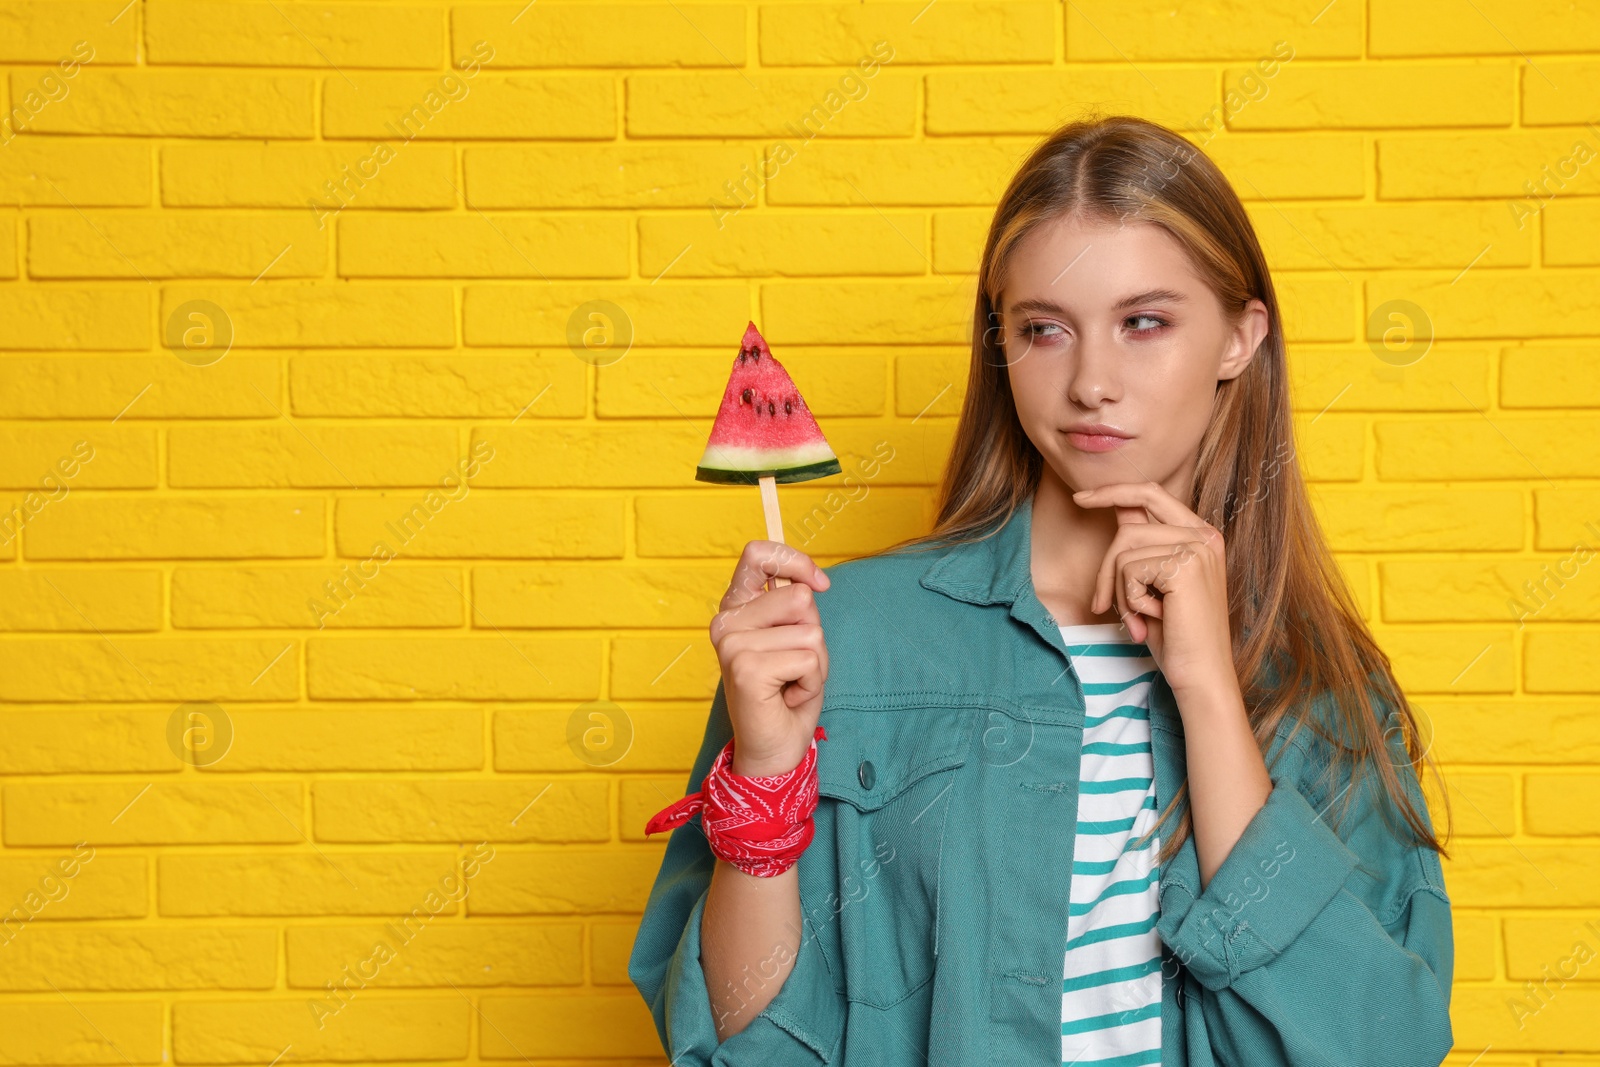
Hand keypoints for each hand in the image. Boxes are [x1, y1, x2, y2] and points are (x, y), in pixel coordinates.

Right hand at [710, 540, 830, 776]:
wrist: (773, 749)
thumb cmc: (787, 693)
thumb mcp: (795, 638)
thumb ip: (794, 605)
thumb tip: (811, 582)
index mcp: (735, 607)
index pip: (758, 554)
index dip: (794, 561)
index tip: (819, 583)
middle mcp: (726, 622)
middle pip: (800, 598)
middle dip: (813, 635)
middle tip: (794, 666)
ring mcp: (732, 645)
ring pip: (810, 632)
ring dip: (815, 663)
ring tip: (791, 683)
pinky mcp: (746, 668)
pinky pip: (809, 659)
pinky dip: (811, 682)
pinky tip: (788, 697)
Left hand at [1072, 482, 1236, 700]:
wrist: (1201, 674)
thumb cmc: (1176, 635)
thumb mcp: (1154, 582)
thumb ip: (1141, 546)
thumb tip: (1114, 507)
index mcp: (1201, 534)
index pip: (1150, 494)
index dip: (1112, 492)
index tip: (1080, 497)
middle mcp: (1204, 535)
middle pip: (1128, 527)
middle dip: (1106, 569)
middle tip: (1102, 605)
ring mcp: (1197, 547)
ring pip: (1123, 551)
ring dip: (1119, 591)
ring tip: (1139, 618)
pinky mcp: (1185, 565)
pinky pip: (1128, 570)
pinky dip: (1129, 600)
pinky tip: (1151, 619)